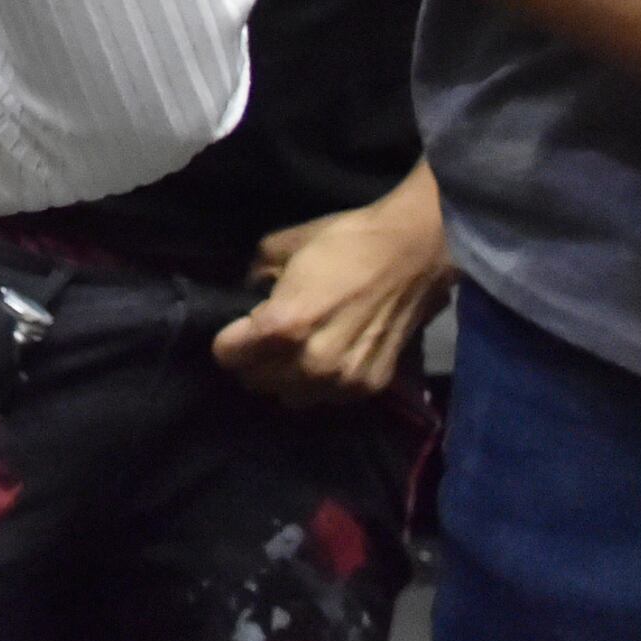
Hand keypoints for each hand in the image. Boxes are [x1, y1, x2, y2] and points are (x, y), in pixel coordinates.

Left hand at [212, 179, 451, 404]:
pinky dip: (319, 384)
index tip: (238, 327)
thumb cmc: (345, 241)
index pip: (228, 356)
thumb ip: (255, 275)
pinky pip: (326, 398)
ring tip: (295, 352)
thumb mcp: (282, 245)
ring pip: (289, 397)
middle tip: (265, 339)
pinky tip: (326, 357)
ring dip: (284, 378)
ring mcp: (341, 381)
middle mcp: (310, 364)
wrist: (413, 253)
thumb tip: (250, 293)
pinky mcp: (368, 387)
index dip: (227, 339)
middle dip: (253, 360)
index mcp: (284, 326)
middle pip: (255, 381)